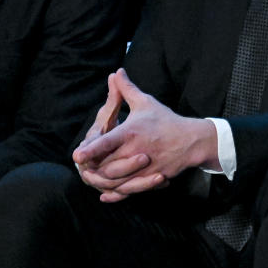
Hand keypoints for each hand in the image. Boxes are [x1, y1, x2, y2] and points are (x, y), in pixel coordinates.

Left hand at [73, 69, 218, 202]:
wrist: (191, 141)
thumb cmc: (165, 120)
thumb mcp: (145, 102)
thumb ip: (126, 89)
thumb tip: (116, 72)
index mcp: (132, 132)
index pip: (107, 142)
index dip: (91, 150)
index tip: (77, 155)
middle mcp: (136, 151)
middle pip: (106, 166)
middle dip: (92, 169)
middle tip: (81, 168)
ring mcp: (143, 168)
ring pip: (115, 181)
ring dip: (101, 182)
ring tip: (91, 178)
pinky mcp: (149, 179)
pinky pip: (128, 191)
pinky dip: (115, 194)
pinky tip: (105, 194)